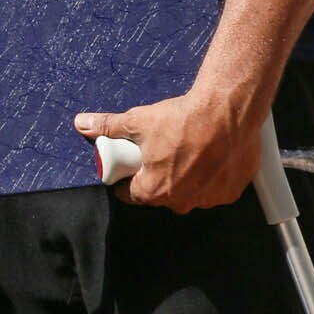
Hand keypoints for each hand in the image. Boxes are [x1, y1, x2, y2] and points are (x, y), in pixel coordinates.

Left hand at [74, 90, 260, 212]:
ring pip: (188, 192)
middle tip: (159, 151)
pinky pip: (213, 188)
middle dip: (157, 176)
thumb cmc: (184, 121)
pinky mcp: (231, 191)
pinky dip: (209, 175)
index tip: (131, 164)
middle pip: (160, 194)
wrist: (228, 112)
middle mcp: (182, 202)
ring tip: (184, 150)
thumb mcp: (136, 122)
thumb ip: (107, 127)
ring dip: (185, 178)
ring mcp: (209, 199)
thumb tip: (83, 124)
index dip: (127, 177)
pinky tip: (208, 155)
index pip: (130, 194)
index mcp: (154, 191)